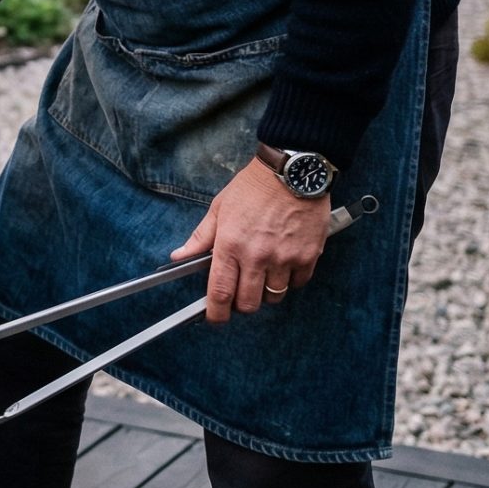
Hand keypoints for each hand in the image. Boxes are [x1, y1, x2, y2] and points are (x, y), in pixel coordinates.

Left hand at [170, 154, 330, 324]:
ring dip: (266, 292)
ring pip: (274, 296)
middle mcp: (257, 256)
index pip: (220, 291)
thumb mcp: (219, 208)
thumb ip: (200, 237)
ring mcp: (285, 258)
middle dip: (242, 304)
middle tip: (241, 292)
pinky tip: (284, 265)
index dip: (216, 312)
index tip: (215, 317)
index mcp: (230, 244)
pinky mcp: (308, 255)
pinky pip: (298, 283)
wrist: (292, 170)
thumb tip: (180, 256)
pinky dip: (290, 281)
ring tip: (263, 274)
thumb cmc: (253, 187)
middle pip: (248, 302)